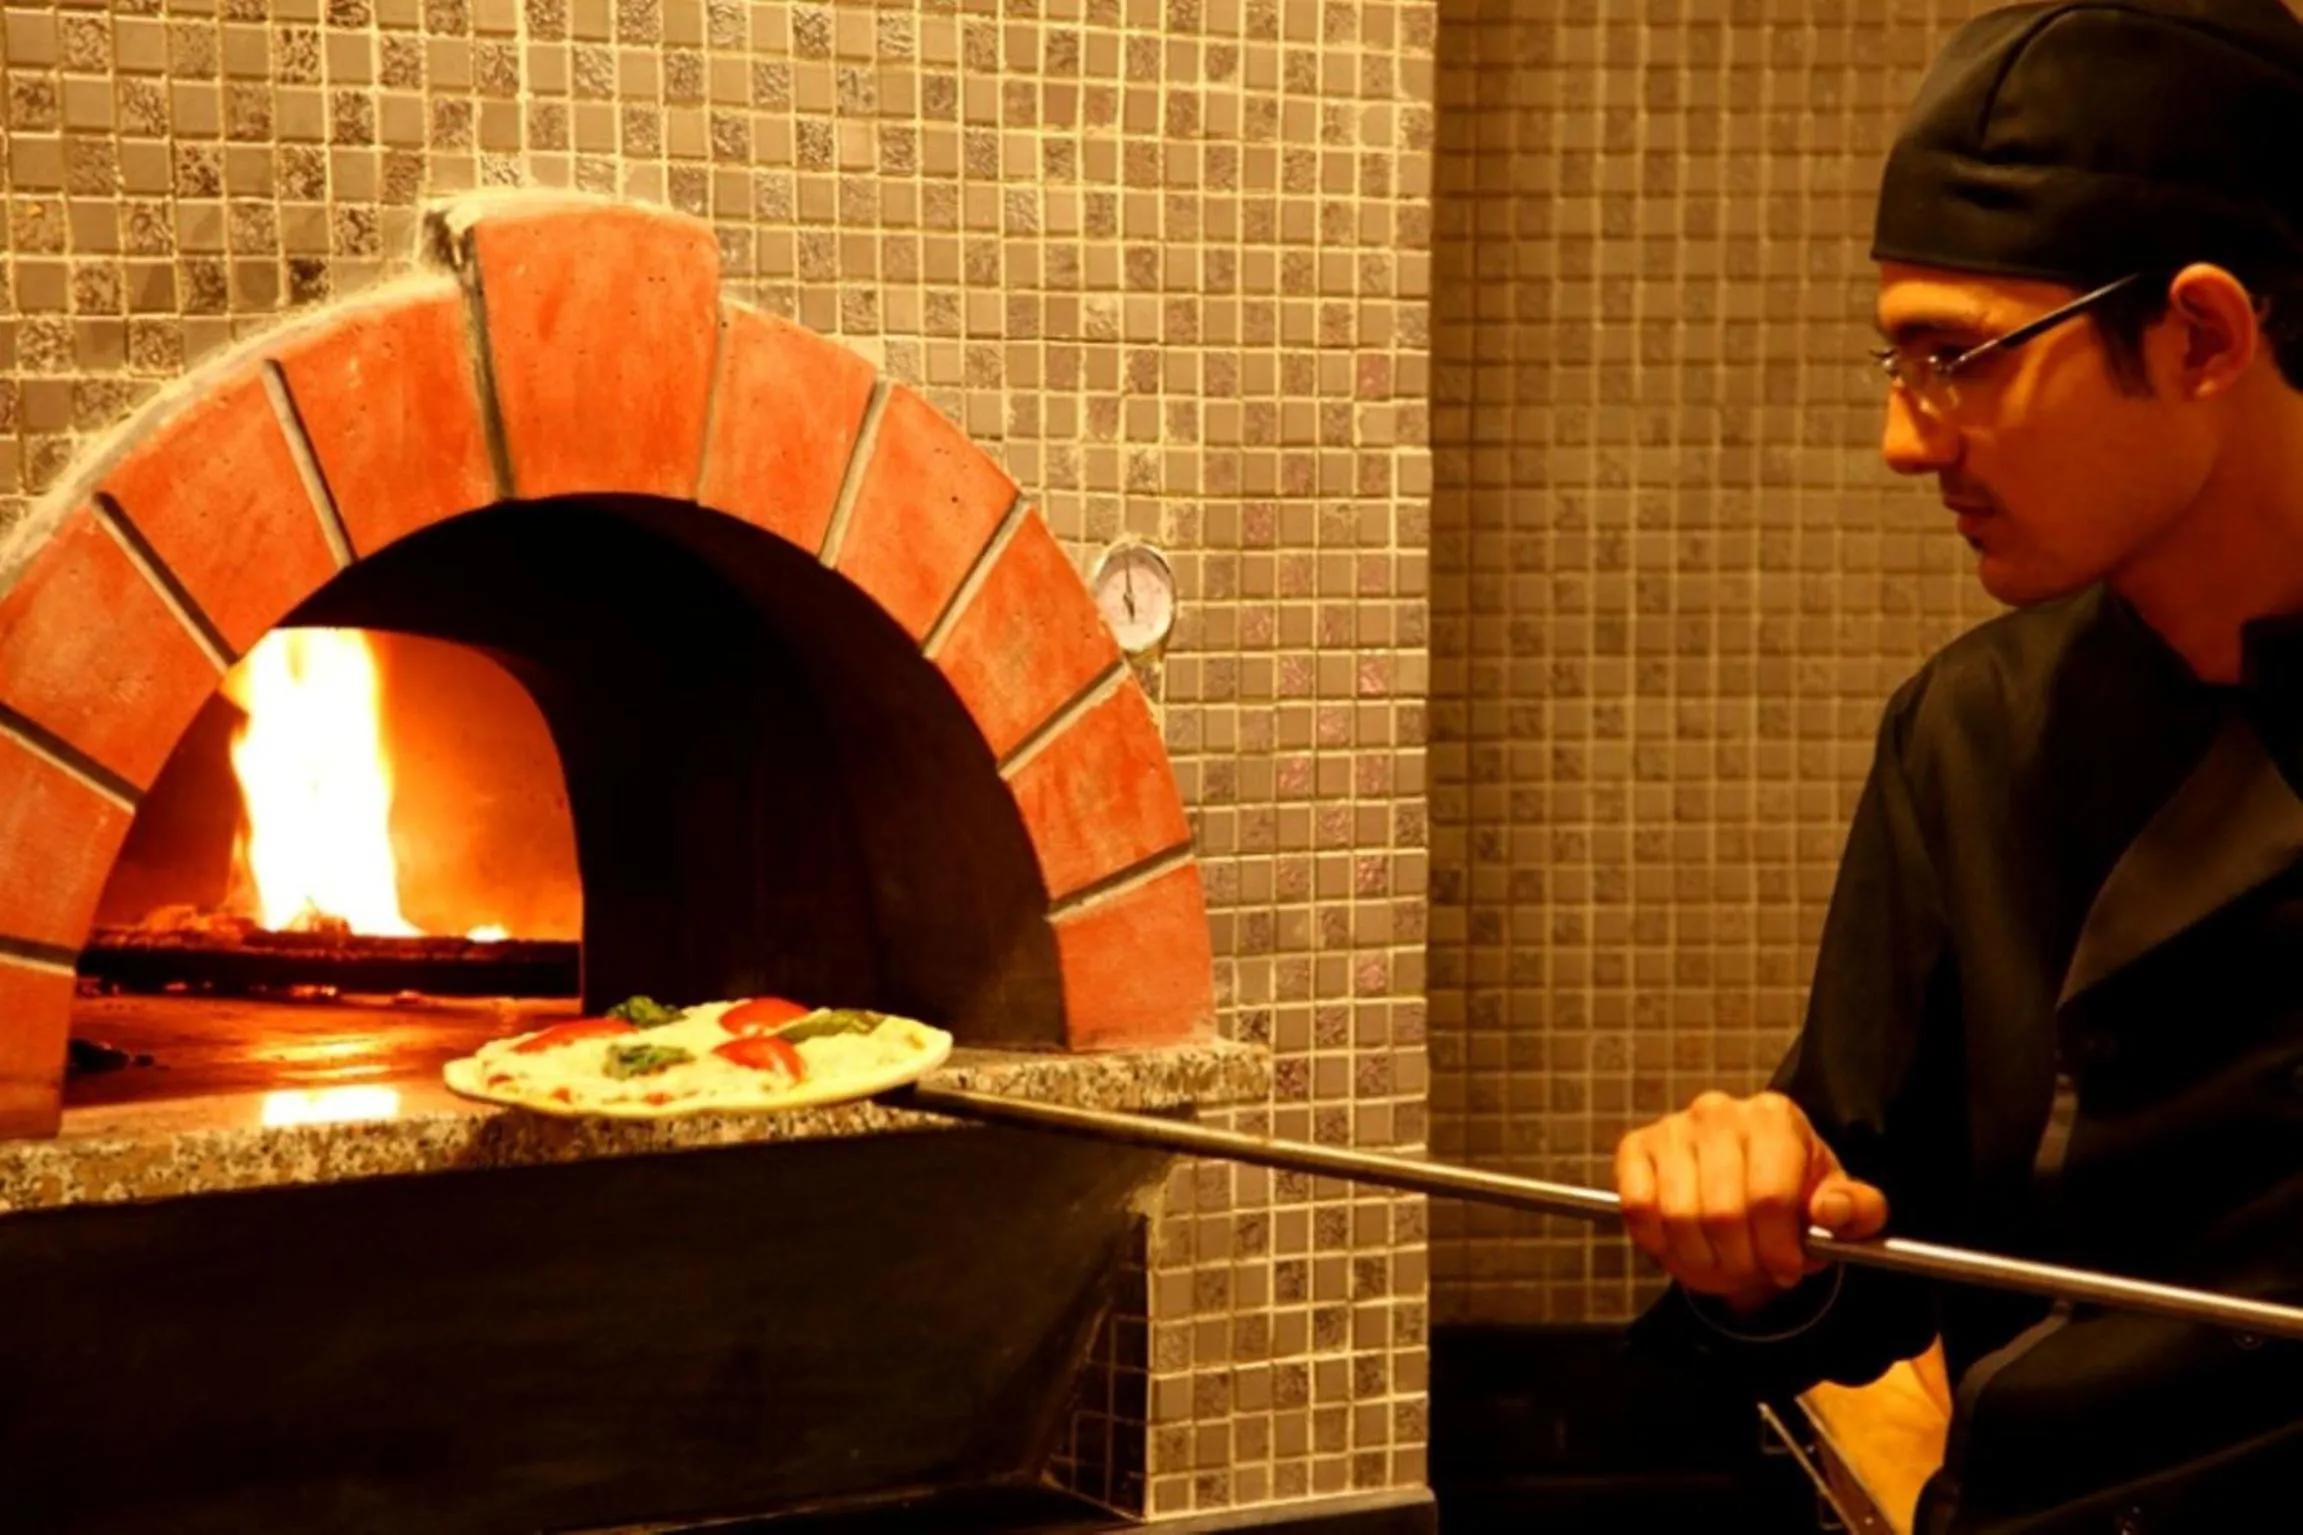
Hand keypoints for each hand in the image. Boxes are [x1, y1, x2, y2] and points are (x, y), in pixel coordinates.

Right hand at [1614, 1090, 1888, 1312]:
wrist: (1748, 1181)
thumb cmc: (1796, 1194)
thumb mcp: (1840, 1206)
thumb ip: (1856, 1211)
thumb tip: (1832, 1211)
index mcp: (1775, 1118)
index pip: (1769, 1197)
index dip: (1777, 1248)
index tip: (1785, 1269)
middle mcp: (1719, 1111)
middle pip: (1722, 1213)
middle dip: (1739, 1260)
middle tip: (1750, 1270)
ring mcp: (1672, 1127)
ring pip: (1678, 1217)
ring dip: (1700, 1258)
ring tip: (1720, 1260)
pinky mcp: (1635, 1147)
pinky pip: (1638, 1208)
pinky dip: (1657, 1241)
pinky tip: (1682, 1243)